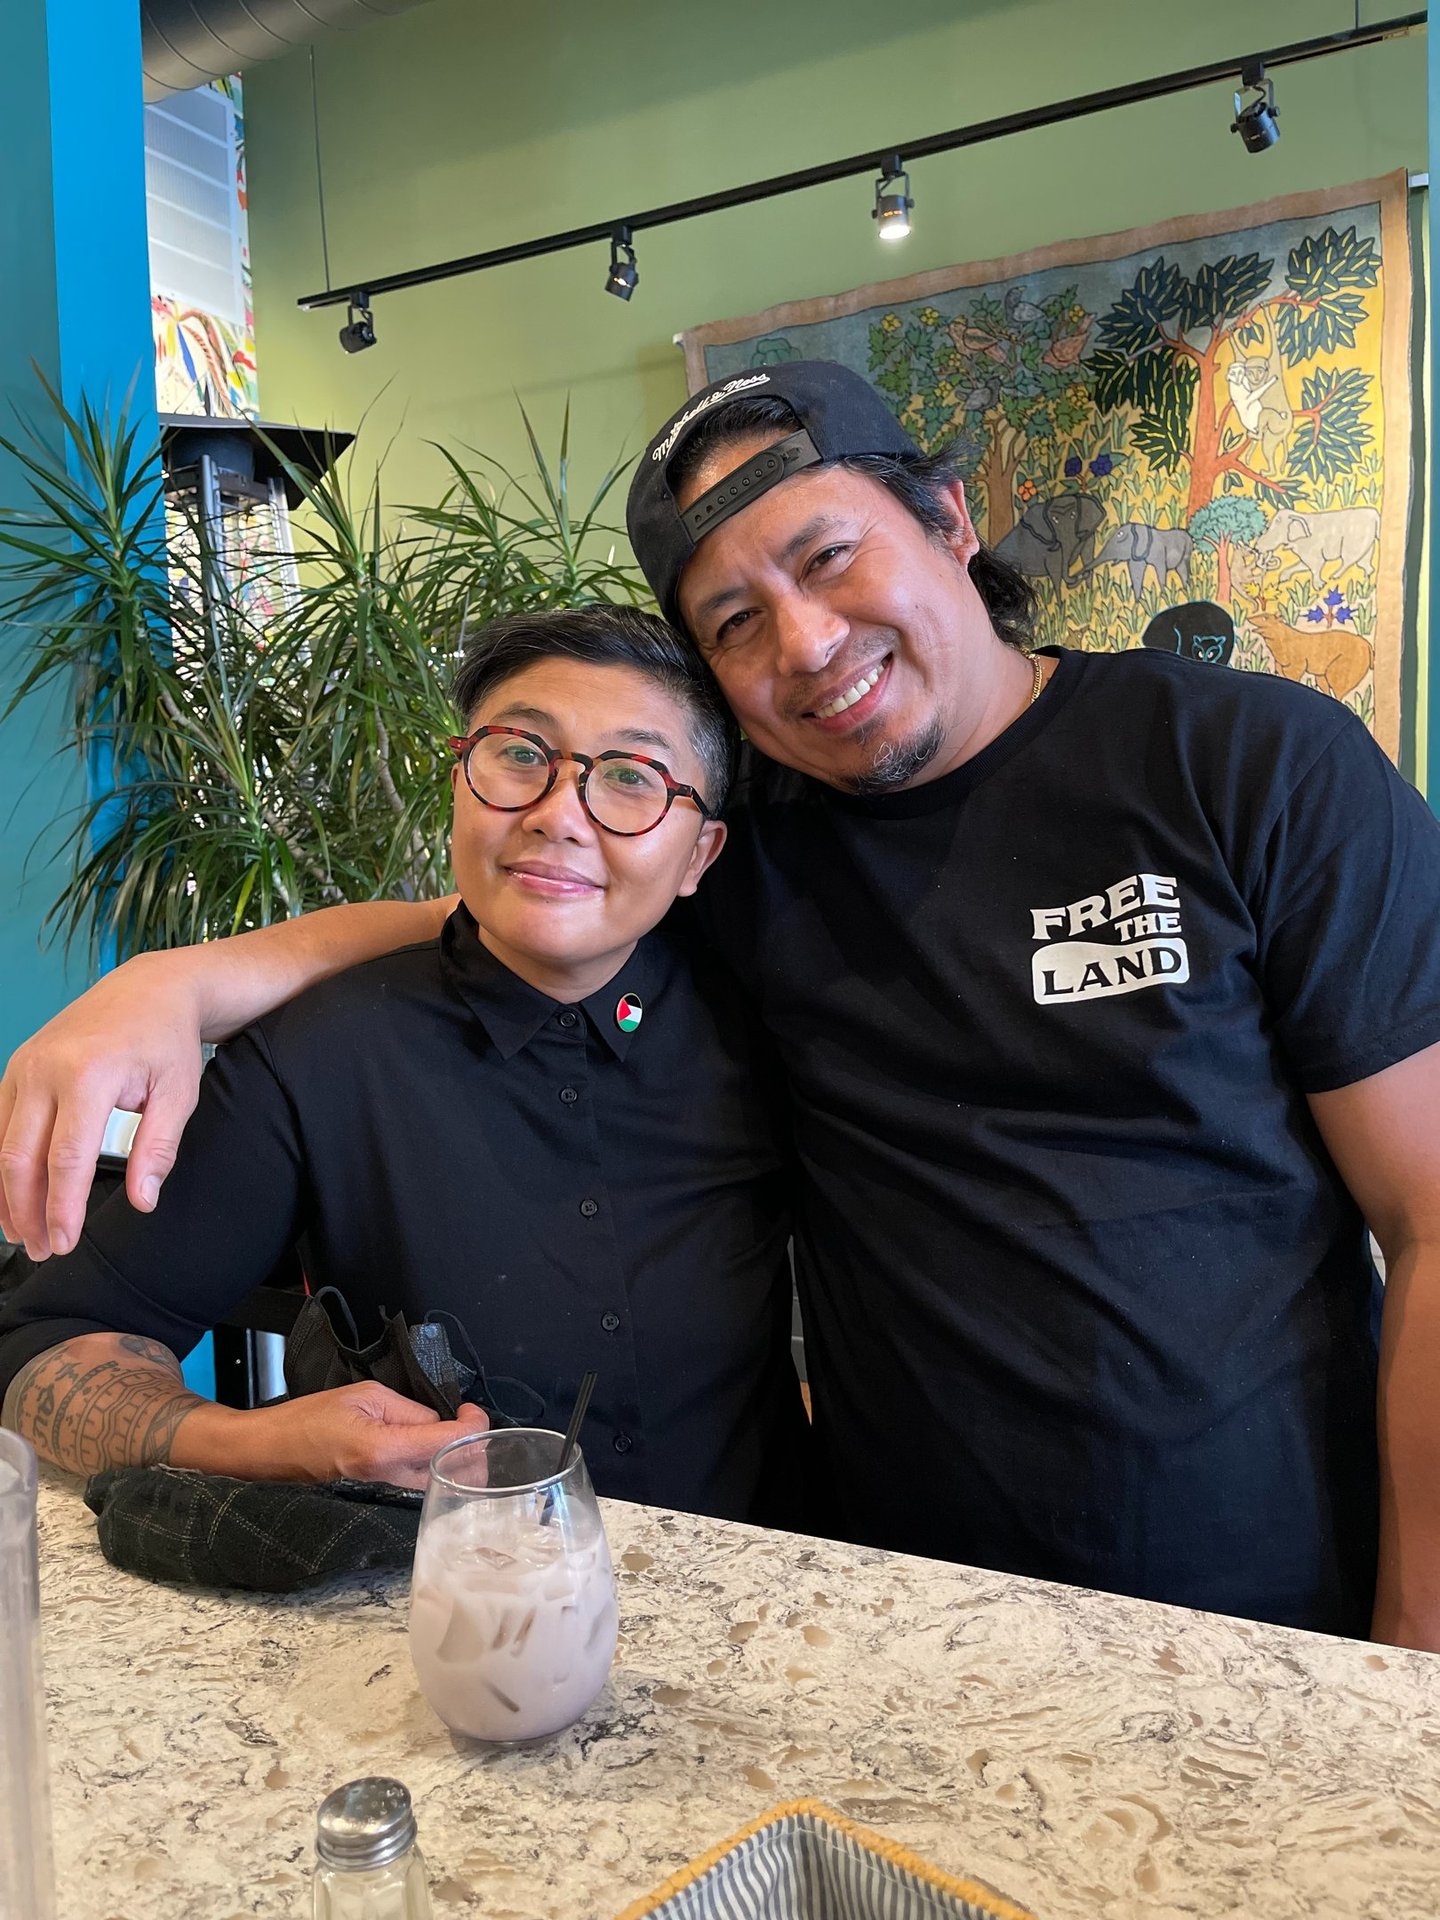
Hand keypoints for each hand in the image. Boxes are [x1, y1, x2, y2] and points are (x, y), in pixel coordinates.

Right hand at [0, 954, 203, 1260]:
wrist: (148, 988)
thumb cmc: (167, 1042)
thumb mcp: (179, 1094)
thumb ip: (158, 1149)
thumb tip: (141, 1202)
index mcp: (88, 1074)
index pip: (67, 1157)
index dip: (62, 1207)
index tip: (65, 1244)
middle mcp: (45, 1068)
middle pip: (21, 1156)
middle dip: (28, 1211)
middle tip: (43, 1250)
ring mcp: (24, 1065)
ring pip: (2, 1145)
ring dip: (8, 1195)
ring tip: (25, 1236)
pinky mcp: (16, 1068)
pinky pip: (1, 1125)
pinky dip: (4, 1165)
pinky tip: (13, 1197)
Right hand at [179, 1384, 490, 1488]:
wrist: (273, 1450)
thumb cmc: (310, 1417)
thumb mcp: (365, 1396)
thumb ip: (408, 1410)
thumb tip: (438, 1421)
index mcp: (385, 1450)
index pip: (448, 1444)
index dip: (472, 1426)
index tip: (472, 1410)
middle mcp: (389, 1477)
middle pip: (453, 1473)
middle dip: (472, 1448)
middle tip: (470, 1422)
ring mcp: (385, 1489)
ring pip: (441, 1483)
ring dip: (458, 1460)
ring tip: (457, 1431)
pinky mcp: (381, 1491)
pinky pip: (422, 1483)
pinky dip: (439, 1467)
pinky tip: (438, 1447)